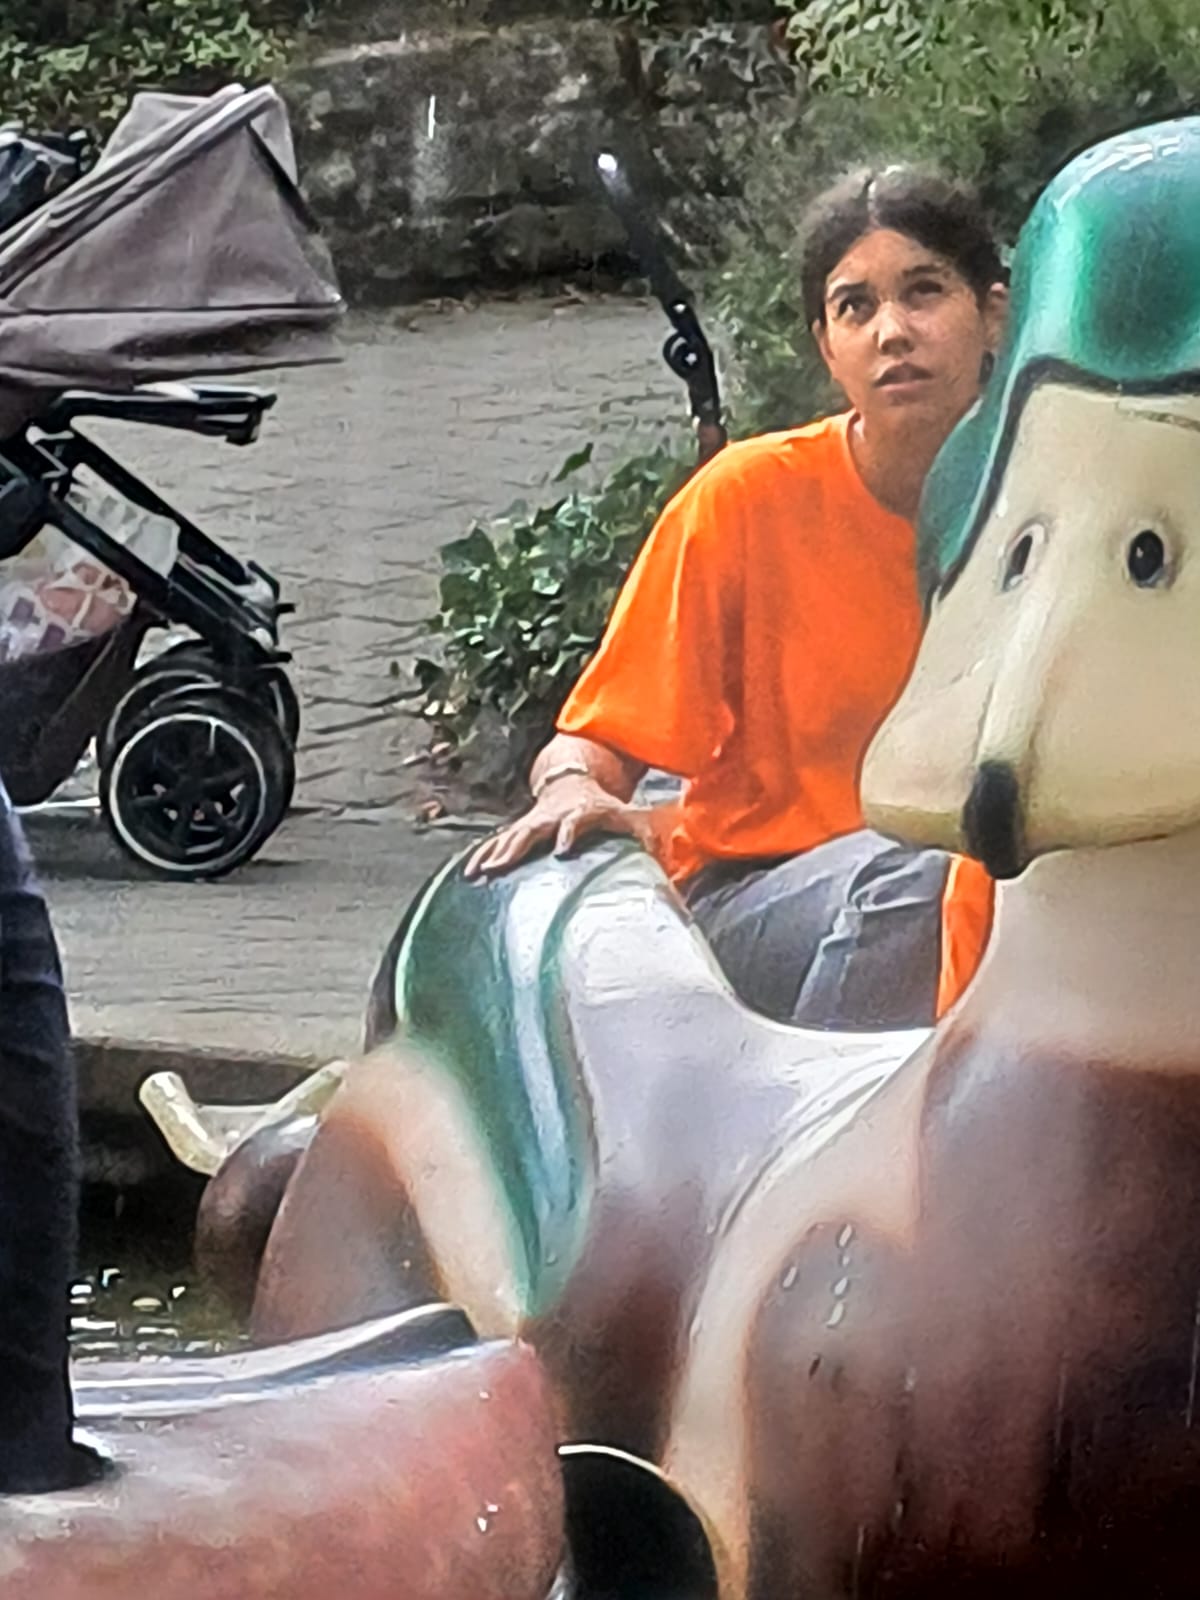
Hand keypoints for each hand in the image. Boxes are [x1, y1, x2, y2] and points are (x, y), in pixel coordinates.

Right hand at [464, 776, 656, 879]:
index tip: (562, 850)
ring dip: (492, 855)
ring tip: (476, 874)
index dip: (569, 833)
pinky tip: (469, 872)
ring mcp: (531, 823)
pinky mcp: (519, 830)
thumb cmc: (603, 806)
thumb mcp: (626, 814)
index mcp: (579, 813)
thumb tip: (666, 853)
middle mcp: (551, 817)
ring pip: (509, 838)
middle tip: (500, 867)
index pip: (575, 822)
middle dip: (515, 848)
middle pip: (530, 831)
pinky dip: (484, 855)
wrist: (573, 781)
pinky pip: (499, 843)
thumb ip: (645, 832)